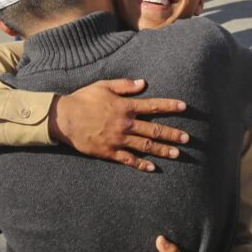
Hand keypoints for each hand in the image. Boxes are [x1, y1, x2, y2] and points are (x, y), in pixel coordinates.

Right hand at [48, 79, 188, 171]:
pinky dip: (141, 164)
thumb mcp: (103, 86)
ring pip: (145, 146)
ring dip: (163, 150)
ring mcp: (118, 139)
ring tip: (177, 153)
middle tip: (187, 138)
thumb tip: (143, 83)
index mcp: (125, 107)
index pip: (153, 106)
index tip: (184, 107)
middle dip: (172, 134)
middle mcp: (125, 124)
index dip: (170, 106)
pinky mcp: (109, 151)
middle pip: (154, 130)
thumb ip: (124, 85)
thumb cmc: (83, 99)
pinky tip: (152, 168)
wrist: (64, 118)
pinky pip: (128, 160)